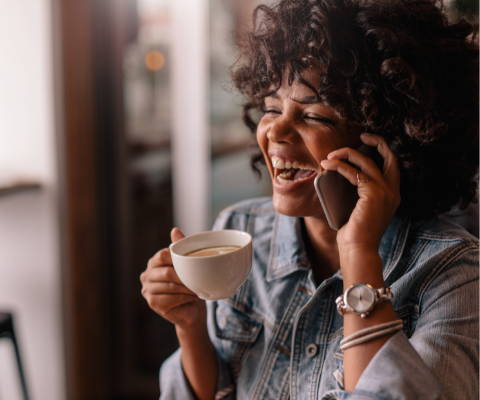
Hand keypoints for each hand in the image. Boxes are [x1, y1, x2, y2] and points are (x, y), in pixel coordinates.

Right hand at [140, 228, 206, 329]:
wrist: (191, 310)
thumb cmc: (189, 285)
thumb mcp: (187, 264)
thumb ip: (180, 247)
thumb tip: (175, 230)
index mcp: (153, 263)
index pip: (162, 255)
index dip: (177, 259)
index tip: (192, 263)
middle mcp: (147, 275)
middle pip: (167, 272)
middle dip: (185, 276)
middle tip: (198, 279)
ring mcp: (148, 290)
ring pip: (170, 286)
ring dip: (187, 288)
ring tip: (197, 288)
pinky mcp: (153, 303)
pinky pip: (172, 298)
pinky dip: (185, 297)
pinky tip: (193, 296)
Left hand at [320, 133, 400, 254]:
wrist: (358, 249)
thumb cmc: (354, 233)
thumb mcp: (359, 208)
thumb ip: (358, 192)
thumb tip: (339, 175)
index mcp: (392, 195)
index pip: (393, 166)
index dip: (383, 150)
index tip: (366, 142)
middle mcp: (393, 192)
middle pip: (390, 156)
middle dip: (376, 141)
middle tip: (361, 136)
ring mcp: (385, 192)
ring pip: (367, 161)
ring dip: (346, 154)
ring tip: (330, 156)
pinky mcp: (373, 193)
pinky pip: (353, 172)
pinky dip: (338, 165)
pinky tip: (327, 165)